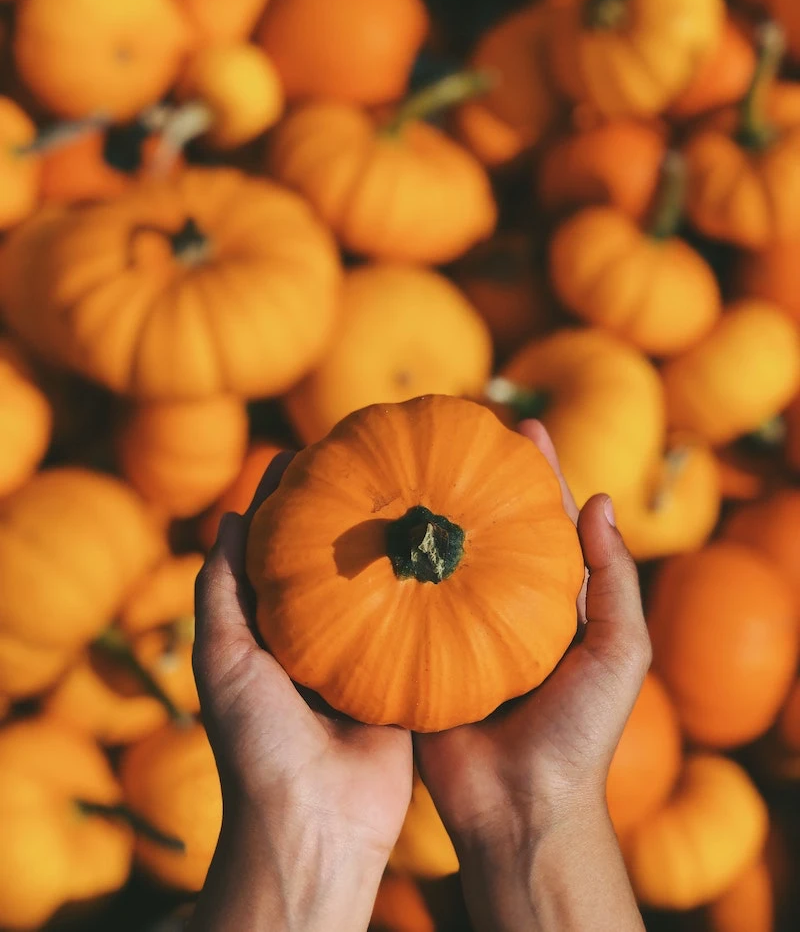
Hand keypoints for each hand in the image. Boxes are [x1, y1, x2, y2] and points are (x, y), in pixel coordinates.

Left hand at [190, 453, 411, 931]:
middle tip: (374, 459)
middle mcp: (321, 638)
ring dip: (396, 545)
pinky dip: (432, 592)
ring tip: (417, 489)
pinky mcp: (406, 681)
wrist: (316, 824)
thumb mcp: (224, 660)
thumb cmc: (257, 745)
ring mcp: (365, 659)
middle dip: (352, 512)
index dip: (290, 501)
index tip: (309, 451)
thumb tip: (232, 518)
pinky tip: (449, 550)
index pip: (281, 550)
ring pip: (383, 588)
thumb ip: (221, 591)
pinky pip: (421, 627)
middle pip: (337, 560)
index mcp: (273, 632)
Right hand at [415, 420, 650, 931]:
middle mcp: (501, 608)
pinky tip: (371, 529)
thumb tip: (600, 501)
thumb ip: (615, 580)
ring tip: (404, 463)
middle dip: (472, 479)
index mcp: (551, 604)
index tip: (521, 424)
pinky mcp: (417, 656)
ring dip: (425, 514)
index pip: (545, 522)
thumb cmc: (579, 733)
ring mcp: (456, 629)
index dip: (537, 472)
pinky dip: (389, 567)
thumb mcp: (619, 654)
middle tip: (451, 429)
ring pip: (440, 558)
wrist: (519, 809)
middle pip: (486, 529)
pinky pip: (401, 604)